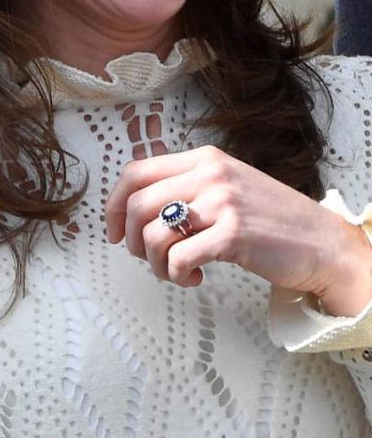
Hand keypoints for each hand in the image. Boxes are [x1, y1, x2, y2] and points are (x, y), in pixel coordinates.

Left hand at [105, 146, 371, 316]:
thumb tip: (137, 208)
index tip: (113, 232)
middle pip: (136, 204)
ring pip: (152, 233)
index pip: (136, 172)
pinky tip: (194, 279)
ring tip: (175, 272)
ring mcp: (222, 202)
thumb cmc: (272, 220)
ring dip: (154, 263)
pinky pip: (178, 257)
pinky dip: (176, 275)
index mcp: (204, 159)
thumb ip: (189, 187)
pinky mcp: (233, 234)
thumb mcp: (228, 186)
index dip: (114, 205)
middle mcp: (210, 174)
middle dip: (130, 239)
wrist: (323, 242)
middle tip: (145, 258)